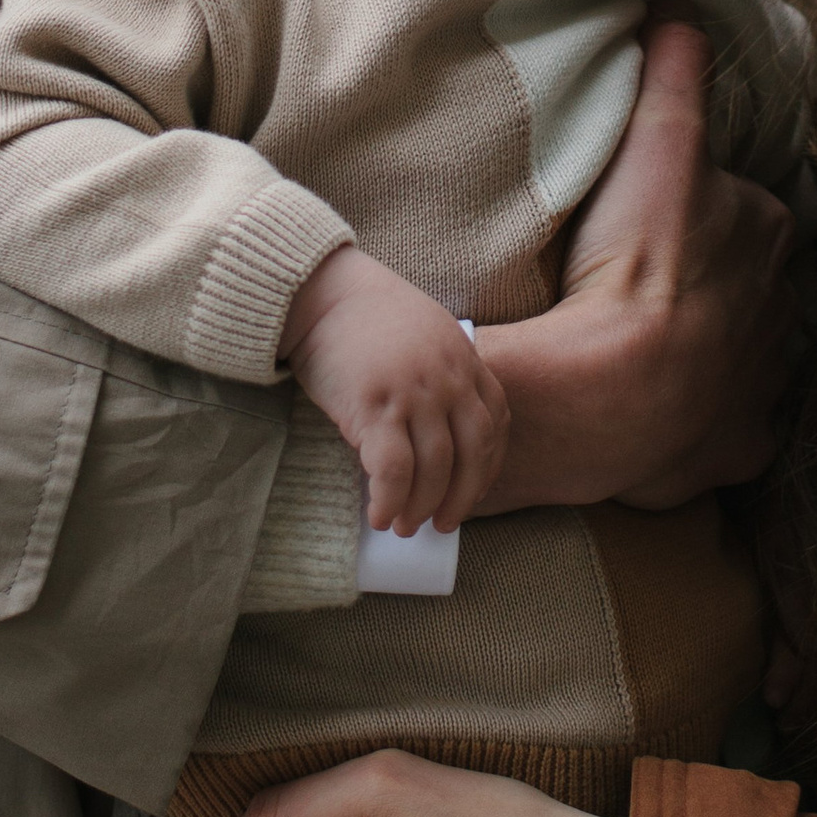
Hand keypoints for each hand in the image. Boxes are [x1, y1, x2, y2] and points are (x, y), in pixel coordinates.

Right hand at [281, 245, 509, 534]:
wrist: (321, 291)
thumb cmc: (366, 318)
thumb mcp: (425, 335)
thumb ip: (441, 374)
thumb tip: (437, 434)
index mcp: (464, 359)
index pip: (495, 425)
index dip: (487, 467)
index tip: (473, 492)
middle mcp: (447, 379)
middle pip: (473, 454)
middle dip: (462, 498)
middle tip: (443, 523)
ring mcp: (414, 393)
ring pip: (435, 470)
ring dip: (422, 507)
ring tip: (405, 525)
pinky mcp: (375, 407)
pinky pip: (393, 471)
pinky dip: (390, 501)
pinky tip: (379, 515)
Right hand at [472, 20, 792, 512]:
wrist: (614, 389)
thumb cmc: (635, 262)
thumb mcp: (655, 143)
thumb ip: (674, 70)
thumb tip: (681, 4)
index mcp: (769, 234)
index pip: (745, 210)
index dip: (703, 210)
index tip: (657, 219)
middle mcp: (783, 310)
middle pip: (749, 282)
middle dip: (717, 282)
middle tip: (649, 281)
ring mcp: (762, 385)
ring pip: (746, 355)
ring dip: (713, 350)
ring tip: (653, 344)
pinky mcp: (737, 448)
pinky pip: (729, 430)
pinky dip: (706, 423)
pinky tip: (668, 414)